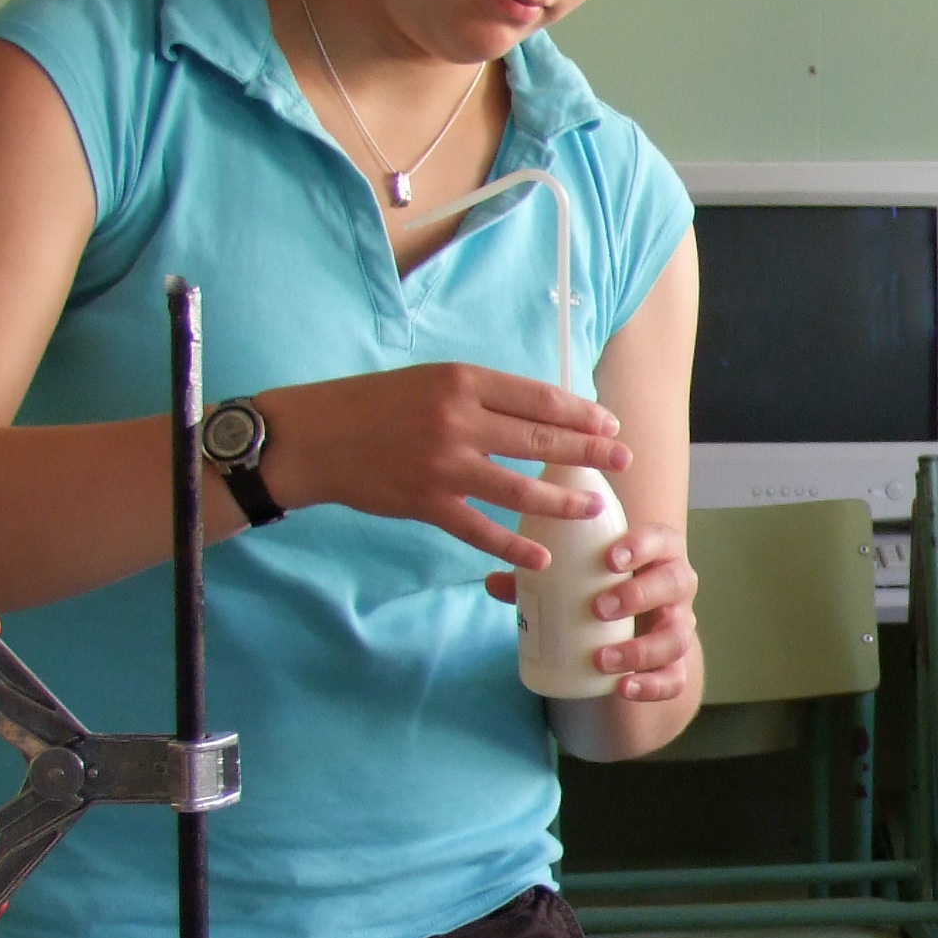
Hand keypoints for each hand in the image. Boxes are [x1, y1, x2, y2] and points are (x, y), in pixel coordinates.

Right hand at [259, 363, 625, 574]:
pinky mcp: (426, 503)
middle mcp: (458, 420)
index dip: (582, 413)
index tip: (609, 424)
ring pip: (520, 487)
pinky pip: (481, 529)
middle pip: (541, 438)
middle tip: (623, 460)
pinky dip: (514, 545)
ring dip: (563, 500)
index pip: (539, 398)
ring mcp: (444, 465)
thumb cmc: (374, 405)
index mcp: (462, 381)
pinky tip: (541, 556)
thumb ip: (481, 396)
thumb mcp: (431, 381)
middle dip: (590, 452)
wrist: (313, 437)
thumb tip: (540, 413)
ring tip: (594, 507)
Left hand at [486, 516, 699, 699]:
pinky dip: (652, 686)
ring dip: (642, 649)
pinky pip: (675, 679)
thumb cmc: (601, 585)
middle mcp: (676, 587)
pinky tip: (624, 688)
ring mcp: (678, 626)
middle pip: (676, 584)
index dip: (642, 546)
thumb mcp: (575, 576)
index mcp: (657, 554)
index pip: (660, 540)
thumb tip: (494, 582)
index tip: (610, 559)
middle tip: (599, 608)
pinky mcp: (674, 663)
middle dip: (640, 595)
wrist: (629, 623)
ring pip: (677, 637)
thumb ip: (539, 578)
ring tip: (602, 659)